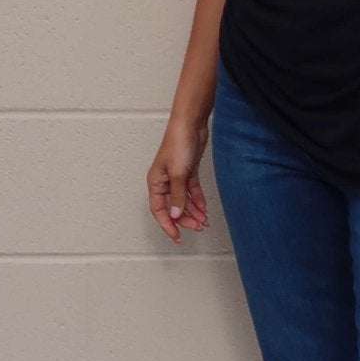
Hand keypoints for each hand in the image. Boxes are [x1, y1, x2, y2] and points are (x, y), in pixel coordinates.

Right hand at [147, 118, 209, 242]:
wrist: (191, 124)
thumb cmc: (178, 143)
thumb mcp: (178, 174)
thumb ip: (177, 196)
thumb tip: (175, 215)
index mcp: (155, 182)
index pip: (159, 210)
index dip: (167, 225)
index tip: (176, 237)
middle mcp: (164, 181)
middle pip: (173, 207)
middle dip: (185, 219)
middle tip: (197, 228)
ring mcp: (176, 177)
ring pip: (183, 201)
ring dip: (193, 212)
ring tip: (203, 222)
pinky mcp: (188, 172)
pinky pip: (192, 192)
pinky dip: (198, 201)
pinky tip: (204, 210)